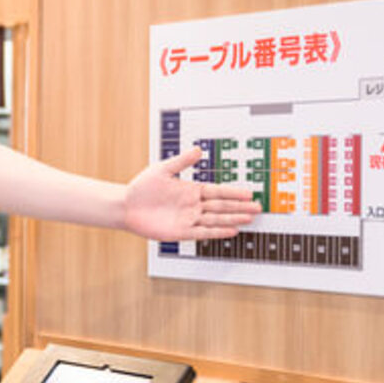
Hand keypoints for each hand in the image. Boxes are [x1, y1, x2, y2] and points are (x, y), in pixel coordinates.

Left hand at [122, 147, 260, 240]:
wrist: (126, 206)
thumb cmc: (141, 188)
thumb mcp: (162, 170)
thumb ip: (181, 161)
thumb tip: (198, 149)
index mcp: (190, 190)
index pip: (217, 191)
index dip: (233, 193)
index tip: (249, 193)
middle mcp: (192, 205)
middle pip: (221, 206)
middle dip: (239, 207)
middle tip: (257, 207)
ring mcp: (187, 218)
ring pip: (215, 220)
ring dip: (232, 219)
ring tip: (249, 219)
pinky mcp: (180, 231)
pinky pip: (202, 232)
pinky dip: (216, 232)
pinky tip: (230, 231)